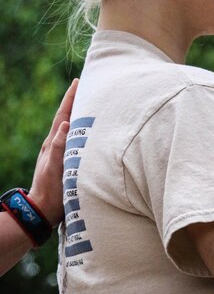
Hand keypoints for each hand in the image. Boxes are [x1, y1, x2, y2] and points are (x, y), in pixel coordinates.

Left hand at [28, 79, 77, 225]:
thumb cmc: (49, 191)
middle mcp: (55, 145)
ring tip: (90, 104)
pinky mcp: (65, 162)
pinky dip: (81, 132)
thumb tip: (66, 124)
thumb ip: (58, 146)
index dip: (70, 99)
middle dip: (76, 102)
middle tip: (86, 87)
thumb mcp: (54, 167)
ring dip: (79, 116)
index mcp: (52, 143)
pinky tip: (88, 132)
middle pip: (67, 118)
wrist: (43, 211)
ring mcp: (59, 154)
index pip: (63, 115)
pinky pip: (74, 141)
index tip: (78, 82)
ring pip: (71, 129)